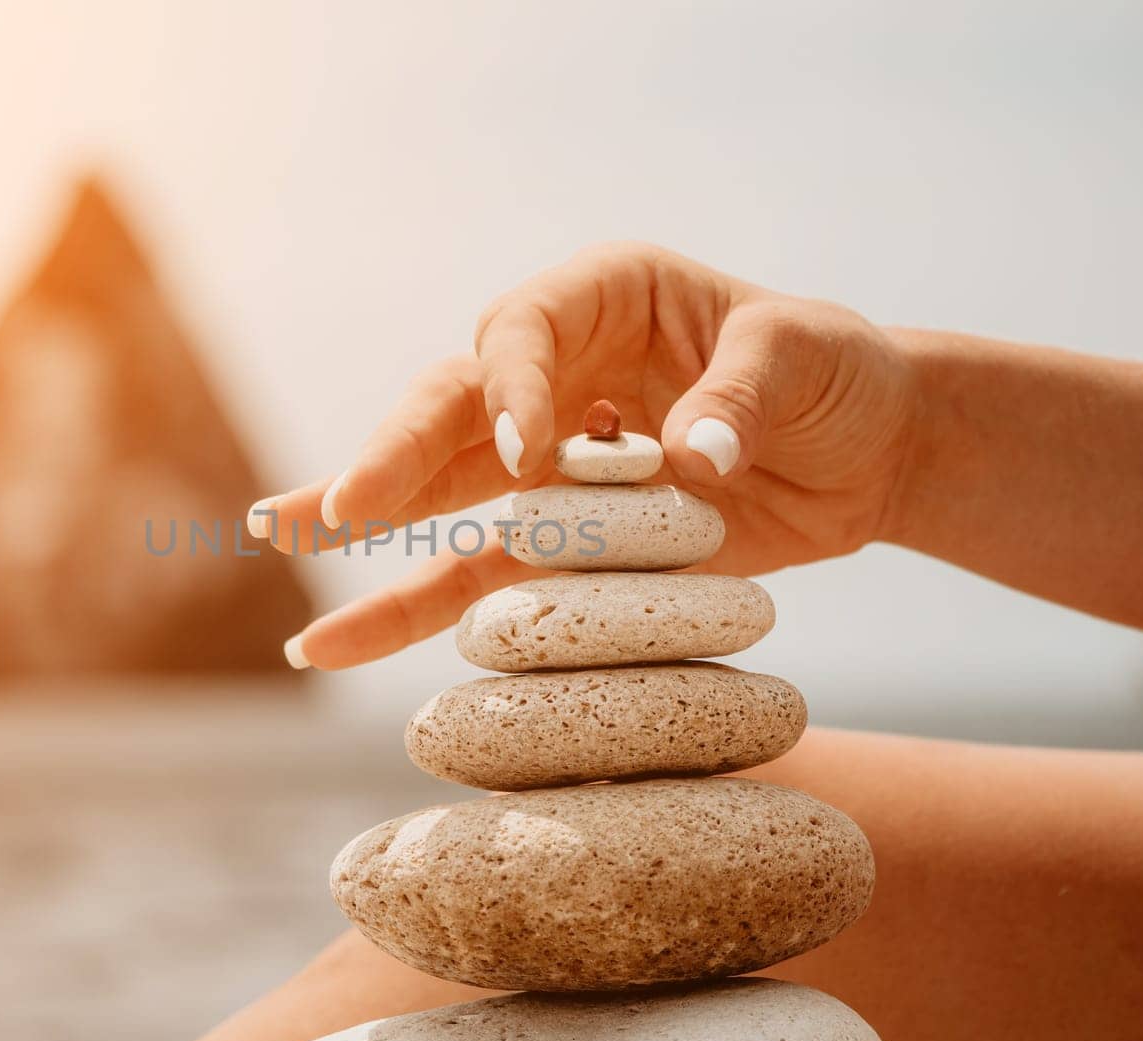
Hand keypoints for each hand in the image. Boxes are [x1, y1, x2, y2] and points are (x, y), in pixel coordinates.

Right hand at [258, 243, 917, 668]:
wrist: (868, 449)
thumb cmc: (837, 374)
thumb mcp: (802, 356)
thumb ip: (738, 396)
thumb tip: (688, 460)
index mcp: (602, 298)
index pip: (522, 333)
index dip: (512, 392)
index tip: (531, 460)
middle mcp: (554, 372)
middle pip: (449, 408)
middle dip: (391, 458)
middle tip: (335, 513)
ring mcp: (547, 459)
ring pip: (435, 486)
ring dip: (358, 512)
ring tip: (274, 530)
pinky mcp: (562, 539)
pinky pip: (474, 572)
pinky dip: (405, 604)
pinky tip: (331, 639)